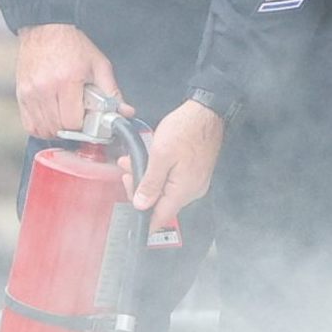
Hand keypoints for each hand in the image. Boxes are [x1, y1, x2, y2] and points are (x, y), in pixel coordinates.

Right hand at [14, 23, 130, 137]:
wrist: (46, 29)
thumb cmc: (72, 45)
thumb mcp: (98, 65)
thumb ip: (112, 91)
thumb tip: (124, 112)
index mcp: (67, 81)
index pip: (72, 122)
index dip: (83, 126)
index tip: (87, 120)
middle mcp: (45, 89)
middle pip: (58, 128)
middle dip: (71, 128)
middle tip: (78, 118)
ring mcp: (30, 93)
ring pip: (43, 129)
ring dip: (56, 130)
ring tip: (64, 118)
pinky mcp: (21, 94)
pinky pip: (29, 124)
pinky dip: (40, 128)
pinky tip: (50, 119)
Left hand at [127, 99, 224, 232]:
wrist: (206, 112)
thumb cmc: (184, 130)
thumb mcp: (160, 155)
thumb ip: (150, 183)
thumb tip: (141, 205)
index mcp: (183, 191)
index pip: (162, 217)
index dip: (144, 219)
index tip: (130, 218)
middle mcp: (192, 191)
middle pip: (161, 203)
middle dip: (140, 189)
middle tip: (126, 172)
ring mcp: (195, 182)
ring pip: (165, 189)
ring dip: (146, 177)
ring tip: (130, 162)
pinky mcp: (194, 172)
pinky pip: (172, 179)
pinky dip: (158, 172)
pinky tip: (146, 159)